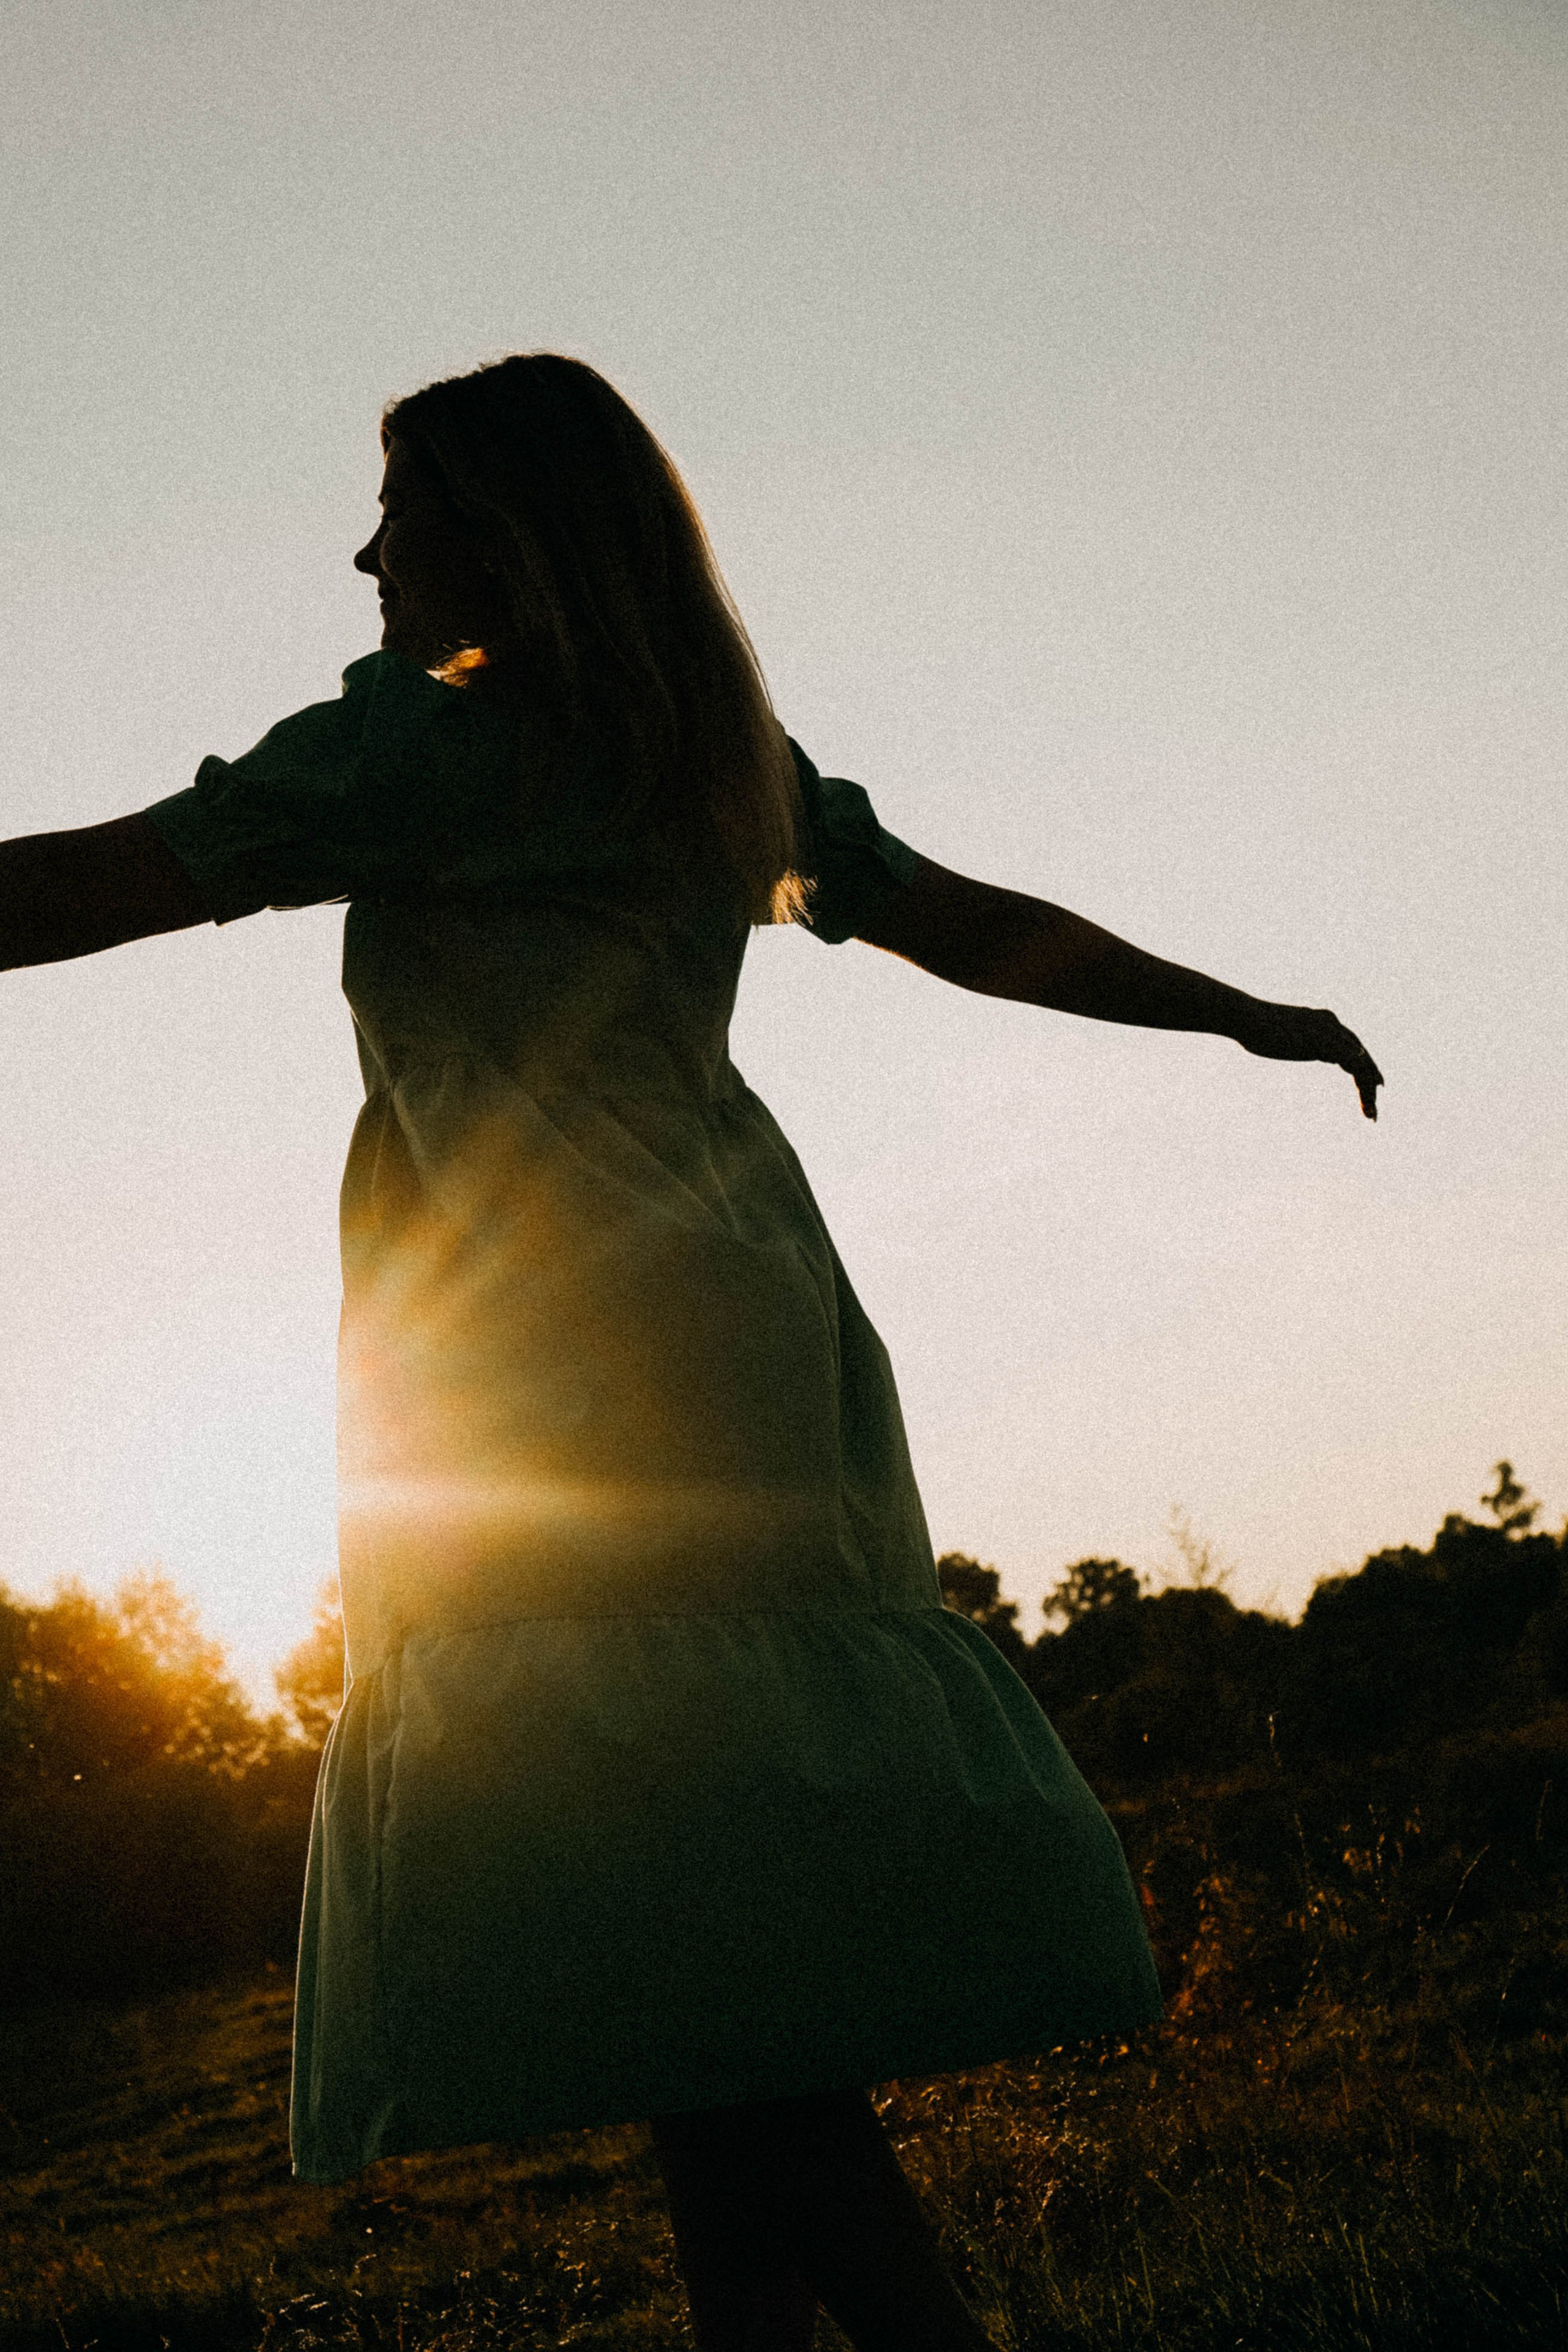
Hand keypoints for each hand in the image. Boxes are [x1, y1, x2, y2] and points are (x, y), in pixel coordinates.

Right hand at [1239, 1002, 1383, 1120]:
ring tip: (1371, 1112)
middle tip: (1374, 1104)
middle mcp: (1332, 1023)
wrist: (1246, 1017)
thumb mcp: (1285, 1036)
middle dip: (1370, 1079)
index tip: (1371, 1085)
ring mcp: (1331, 1033)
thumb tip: (1309, 1048)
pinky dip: (1364, 1086)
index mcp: (1323, 1020)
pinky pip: (1356, 1067)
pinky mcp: (1327, 1044)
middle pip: (1361, 1054)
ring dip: (1368, 1090)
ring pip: (1362, 1063)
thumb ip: (1301, 1041)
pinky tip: (1367, 1101)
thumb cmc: (1254, 1027)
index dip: (1363, 1066)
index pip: (1351, 1045)